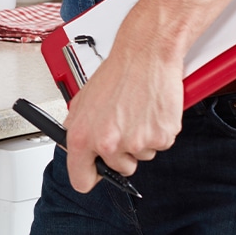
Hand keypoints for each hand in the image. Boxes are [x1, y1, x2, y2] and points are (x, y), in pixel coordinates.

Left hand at [61, 29, 182, 191]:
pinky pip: (159, 145)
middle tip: (122, 124)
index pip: (81, 179)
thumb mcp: (83, 100)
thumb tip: (74, 145)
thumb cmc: (117, 73)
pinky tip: (149, 111)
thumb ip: (78, 127)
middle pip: (118, 170)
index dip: (89, 177)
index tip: (94, 173)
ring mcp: (136, 143)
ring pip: (140, 156)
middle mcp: (108, 143)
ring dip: (139, 140)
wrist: (144, 55)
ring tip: (135, 112)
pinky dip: (156, 131)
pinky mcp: (161, 138)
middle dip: (121, 152)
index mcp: (83, 136)